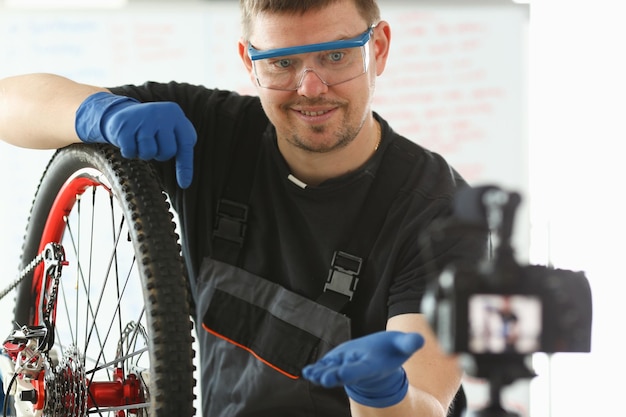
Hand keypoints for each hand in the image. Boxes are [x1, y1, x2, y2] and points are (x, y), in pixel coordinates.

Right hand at [75, 92, 196, 187]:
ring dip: (144, 154)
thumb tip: (186, 183)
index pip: (186, 144)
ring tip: (141, 142)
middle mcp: (160, 113)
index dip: (185, 166)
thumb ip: (183, 147)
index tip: (184, 185)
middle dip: (160, 154)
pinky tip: (129, 141)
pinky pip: (131, 152)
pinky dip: (130, 152)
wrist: (122, 113)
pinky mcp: (124, 126)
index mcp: (175, 114)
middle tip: (153, 144)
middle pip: (168, 151)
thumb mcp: (172, 130)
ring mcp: (141, 118)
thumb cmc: (154, 128)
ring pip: (149, 153)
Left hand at [302, 331, 423, 407]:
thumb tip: (420, 339)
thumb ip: (409, 343)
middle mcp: (356, 369)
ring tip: (311, 373)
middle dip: (333, 376)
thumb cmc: (391, 352)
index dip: (351, 371)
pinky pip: (324, 367)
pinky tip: (308, 371)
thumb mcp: (401, 344)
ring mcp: (344, 367)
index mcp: (371, 366)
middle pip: (343, 374)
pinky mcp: (336, 363)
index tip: (342, 373)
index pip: (360, 369)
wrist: (380, 362)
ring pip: (330, 372)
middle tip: (323, 378)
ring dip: (321, 374)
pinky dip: (316, 369)